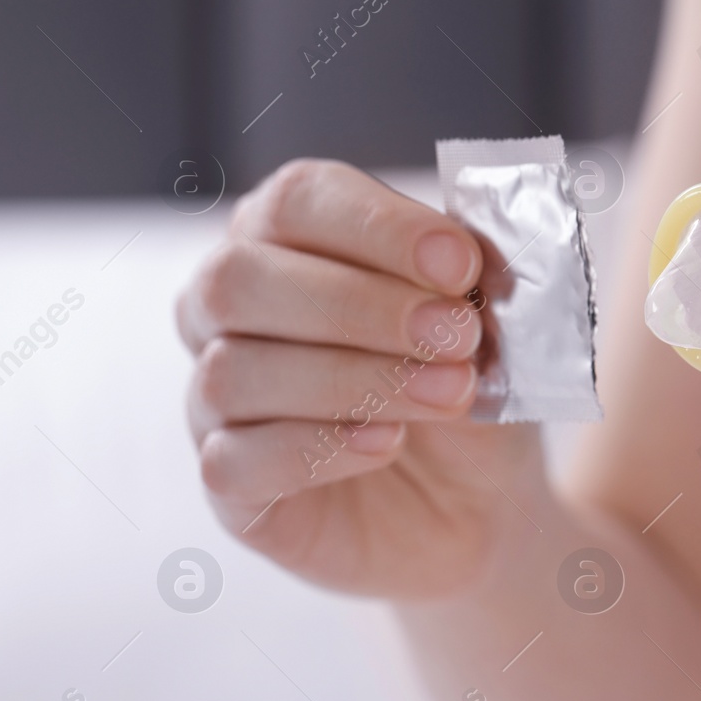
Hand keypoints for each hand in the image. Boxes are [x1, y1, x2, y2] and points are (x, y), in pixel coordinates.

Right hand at [177, 160, 535, 596]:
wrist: (477, 501)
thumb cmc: (466, 385)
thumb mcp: (487, 323)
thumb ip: (469, 277)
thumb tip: (465, 255)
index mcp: (289, 238)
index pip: (297, 200)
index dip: (378, 226)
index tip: (460, 264)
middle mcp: (229, 308)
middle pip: (241, 278)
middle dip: (358, 305)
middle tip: (454, 336)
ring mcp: (213, 397)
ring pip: (233, 371)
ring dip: (354, 380)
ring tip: (448, 394)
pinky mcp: (228, 484)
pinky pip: (234, 460)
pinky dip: (316, 447)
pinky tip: (386, 444)